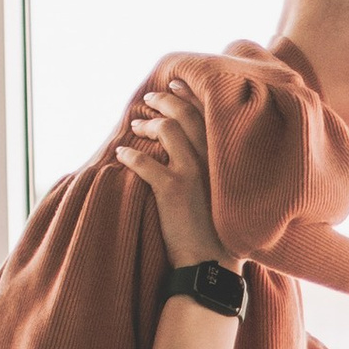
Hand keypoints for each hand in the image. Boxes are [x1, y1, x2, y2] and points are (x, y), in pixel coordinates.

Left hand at [116, 72, 228, 268]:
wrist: (212, 263)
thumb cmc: (220, 233)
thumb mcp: (227, 194)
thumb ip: (216, 170)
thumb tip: (198, 155)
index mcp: (226, 159)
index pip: (210, 115)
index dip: (190, 95)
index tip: (176, 85)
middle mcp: (212, 160)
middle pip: (186, 114)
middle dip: (166, 100)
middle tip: (150, 98)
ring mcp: (192, 173)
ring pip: (167, 130)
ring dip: (147, 124)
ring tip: (135, 126)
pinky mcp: (173, 190)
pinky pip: (144, 162)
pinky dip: (130, 155)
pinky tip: (121, 154)